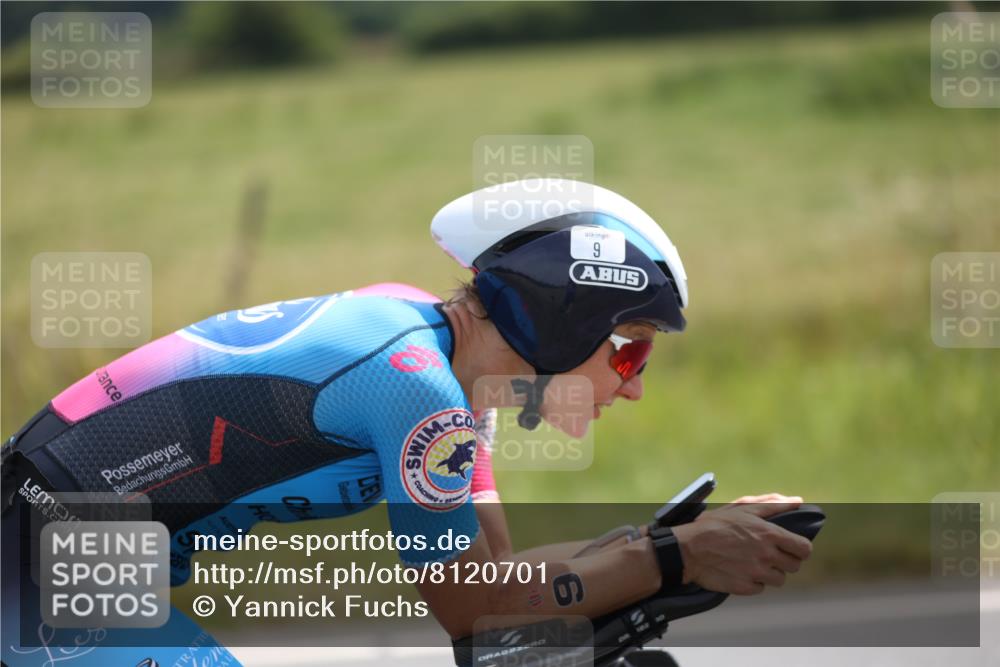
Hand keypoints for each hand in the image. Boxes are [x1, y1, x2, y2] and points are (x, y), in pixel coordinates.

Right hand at [671, 497, 812, 594]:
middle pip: (794, 566)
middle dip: (784, 560)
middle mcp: (767, 555)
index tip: (791, 547)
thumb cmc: (714, 525)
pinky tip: (740, 570)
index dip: (800, 548)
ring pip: (779, 579)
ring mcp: (757, 574)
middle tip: (767, 553)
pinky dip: (753, 581)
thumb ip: (773, 504)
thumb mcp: (742, 508)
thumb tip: (798, 501)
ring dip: (769, 572)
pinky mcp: (746, 588)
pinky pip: (760, 588)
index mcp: (769, 534)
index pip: (804, 549)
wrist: (687, 549)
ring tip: (751, 561)